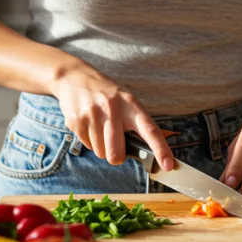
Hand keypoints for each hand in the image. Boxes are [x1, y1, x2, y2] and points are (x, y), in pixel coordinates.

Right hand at [52, 66, 174, 170]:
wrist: (73, 77)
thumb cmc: (106, 94)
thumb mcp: (125, 101)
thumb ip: (135, 123)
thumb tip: (146, 151)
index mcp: (130, 104)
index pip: (149, 129)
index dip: (160, 149)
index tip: (168, 165)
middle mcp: (112, 108)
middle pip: (117, 153)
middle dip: (116, 157)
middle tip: (114, 146)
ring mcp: (93, 114)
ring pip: (100, 152)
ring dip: (101, 146)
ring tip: (98, 126)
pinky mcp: (76, 120)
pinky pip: (87, 146)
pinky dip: (89, 140)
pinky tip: (88, 124)